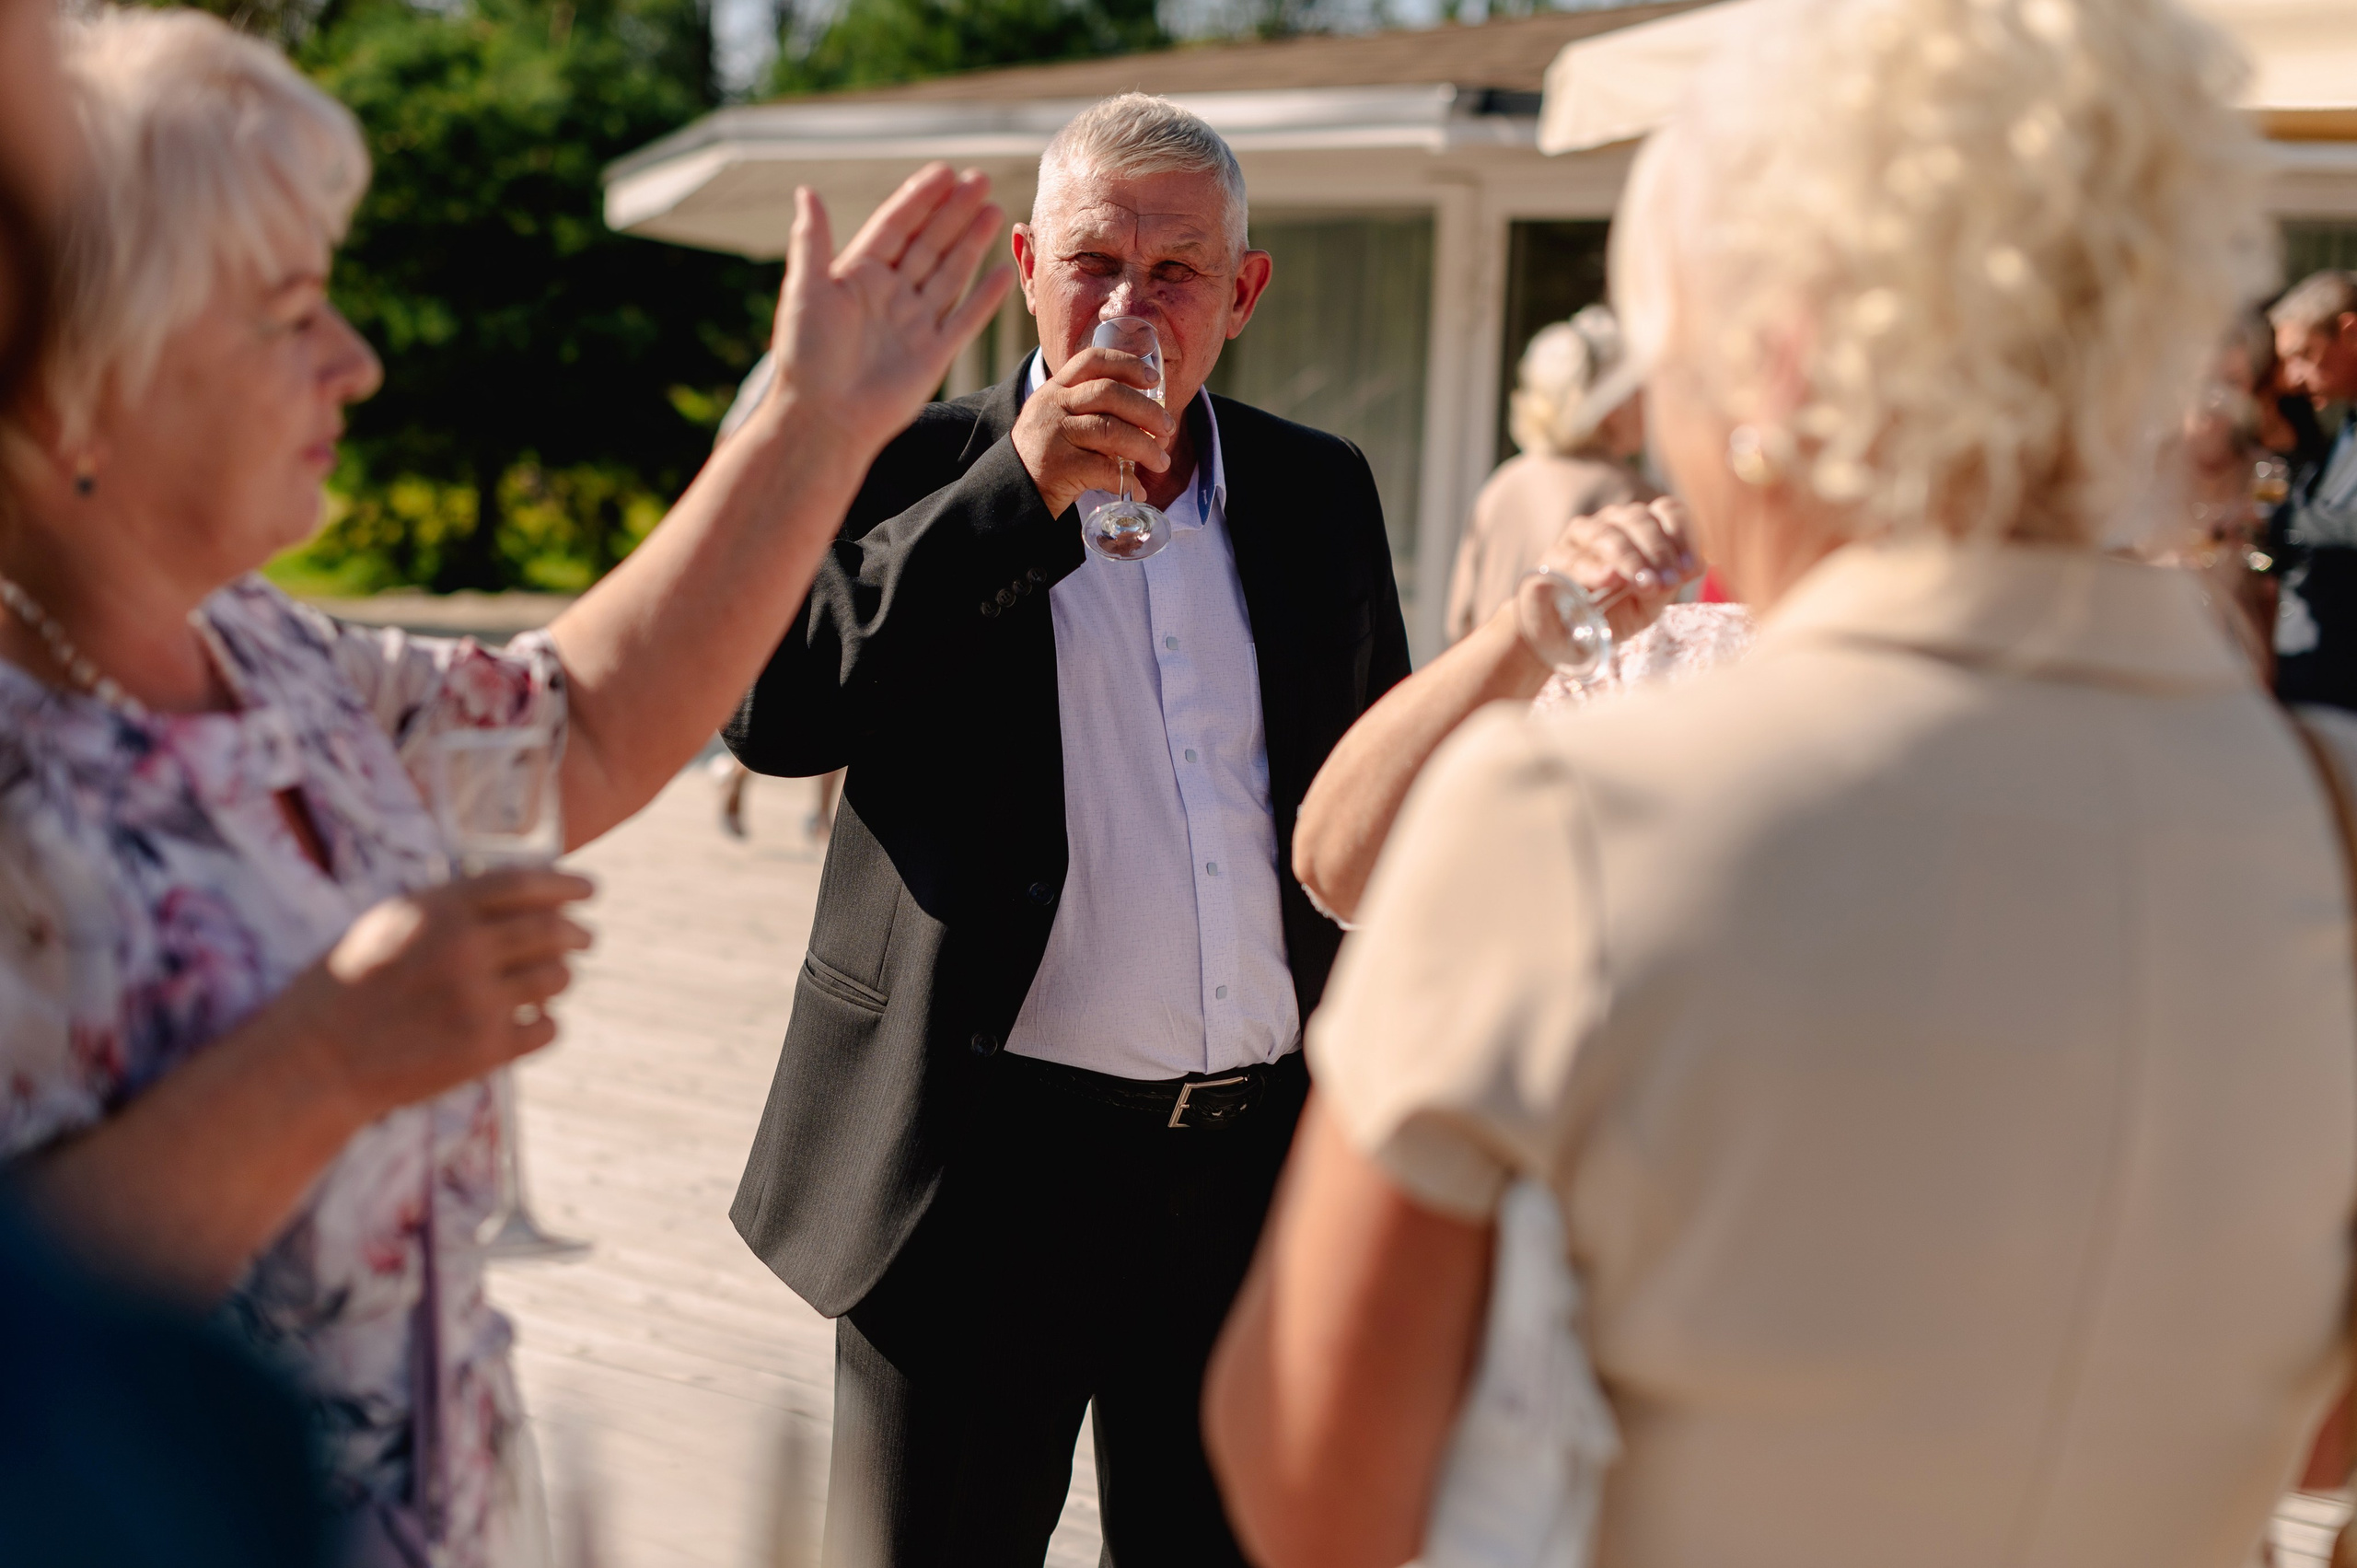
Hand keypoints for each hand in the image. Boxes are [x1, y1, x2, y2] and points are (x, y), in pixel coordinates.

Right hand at [280, 867, 595, 1124]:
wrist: (316, 1060)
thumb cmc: (349, 986)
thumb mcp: (390, 923)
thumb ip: (450, 906)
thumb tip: (518, 892)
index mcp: (439, 910)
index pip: (525, 883)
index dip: (565, 883)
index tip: (588, 888)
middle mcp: (465, 949)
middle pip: (553, 930)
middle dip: (578, 932)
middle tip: (586, 936)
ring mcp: (479, 1000)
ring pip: (557, 977)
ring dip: (561, 976)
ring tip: (552, 979)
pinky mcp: (487, 1048)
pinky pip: (547, 1027)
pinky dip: (546, 1023)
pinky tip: (532, 1021)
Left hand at [764, 163, 1014, 454]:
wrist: (825, 418)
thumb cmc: (806, 356)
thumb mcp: (805, 290)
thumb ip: (812, 241)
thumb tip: (806, 191)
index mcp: (858, 275)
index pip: (896, 226)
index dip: (920, 199)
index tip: (944, 172)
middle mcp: (889, 294)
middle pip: (928, 243)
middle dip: (954, 212)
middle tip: (979, 179)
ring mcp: (913, 323)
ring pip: (949, 273)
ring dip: (971, 242)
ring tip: (992, 210)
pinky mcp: (933, 354)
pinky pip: (964, 319)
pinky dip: (984, 298)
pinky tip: (1001, 272)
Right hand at [1012, 344, 1176, 517]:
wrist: (1010, 491)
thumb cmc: (1045, 455)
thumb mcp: (1058, 420)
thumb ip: (1090, 411)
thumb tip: (1148, 416)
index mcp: (1055, 390)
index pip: (1092, 361)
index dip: (1126, 364)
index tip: (1153, 378)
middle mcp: (1053, 407)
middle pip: (1109, 393)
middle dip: (1147, 410)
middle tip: (1168, 428)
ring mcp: (1054, 436)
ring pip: (1111, 430)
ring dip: (1145, 447)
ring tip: (1161, 461)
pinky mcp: (1059, 467)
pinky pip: (1104, 470)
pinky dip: (1127, 481)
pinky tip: (1138, 489)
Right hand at [1539, 497, 1696, 639]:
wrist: (1564, 639)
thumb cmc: (1612, 616)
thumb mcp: (1649, 604)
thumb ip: (1668, 584)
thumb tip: (1694, 565)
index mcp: (1641, 528)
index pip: (1668, 511)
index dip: (1682, 534)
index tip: (1689, 568)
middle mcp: (1611, 524)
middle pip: (1639, 519)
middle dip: (1658, 551)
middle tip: (1668, 581)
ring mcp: (1579, 537)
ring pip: (1607, 533)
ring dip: (1630, 558)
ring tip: (1643, 583)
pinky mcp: (1553, 557)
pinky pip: (1575, 557)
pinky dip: (1594, 568)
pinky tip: (1609, 579)